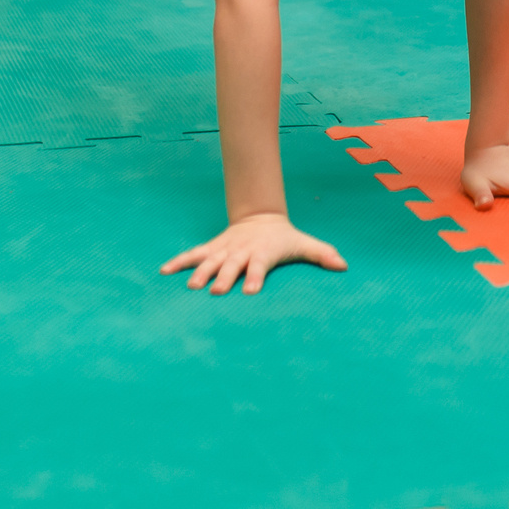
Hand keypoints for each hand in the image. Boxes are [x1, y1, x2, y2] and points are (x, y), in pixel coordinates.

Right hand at [160, 212, 346, 294]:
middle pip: (231, 264)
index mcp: (262, 252)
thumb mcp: (303, 243)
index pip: (258, 265)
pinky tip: (163, 271)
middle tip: (214, 291)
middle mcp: (240, 251)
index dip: (254, 277)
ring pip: (209, 260)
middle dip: (223, 277)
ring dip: (199, 271)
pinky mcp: (212, 248)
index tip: (249, 291)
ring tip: (190, 286)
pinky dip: (178, 261)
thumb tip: (344, 265)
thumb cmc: (284, 237)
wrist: (260, 217)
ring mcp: (224, 250)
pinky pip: (192, 254)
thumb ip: (322, 254)